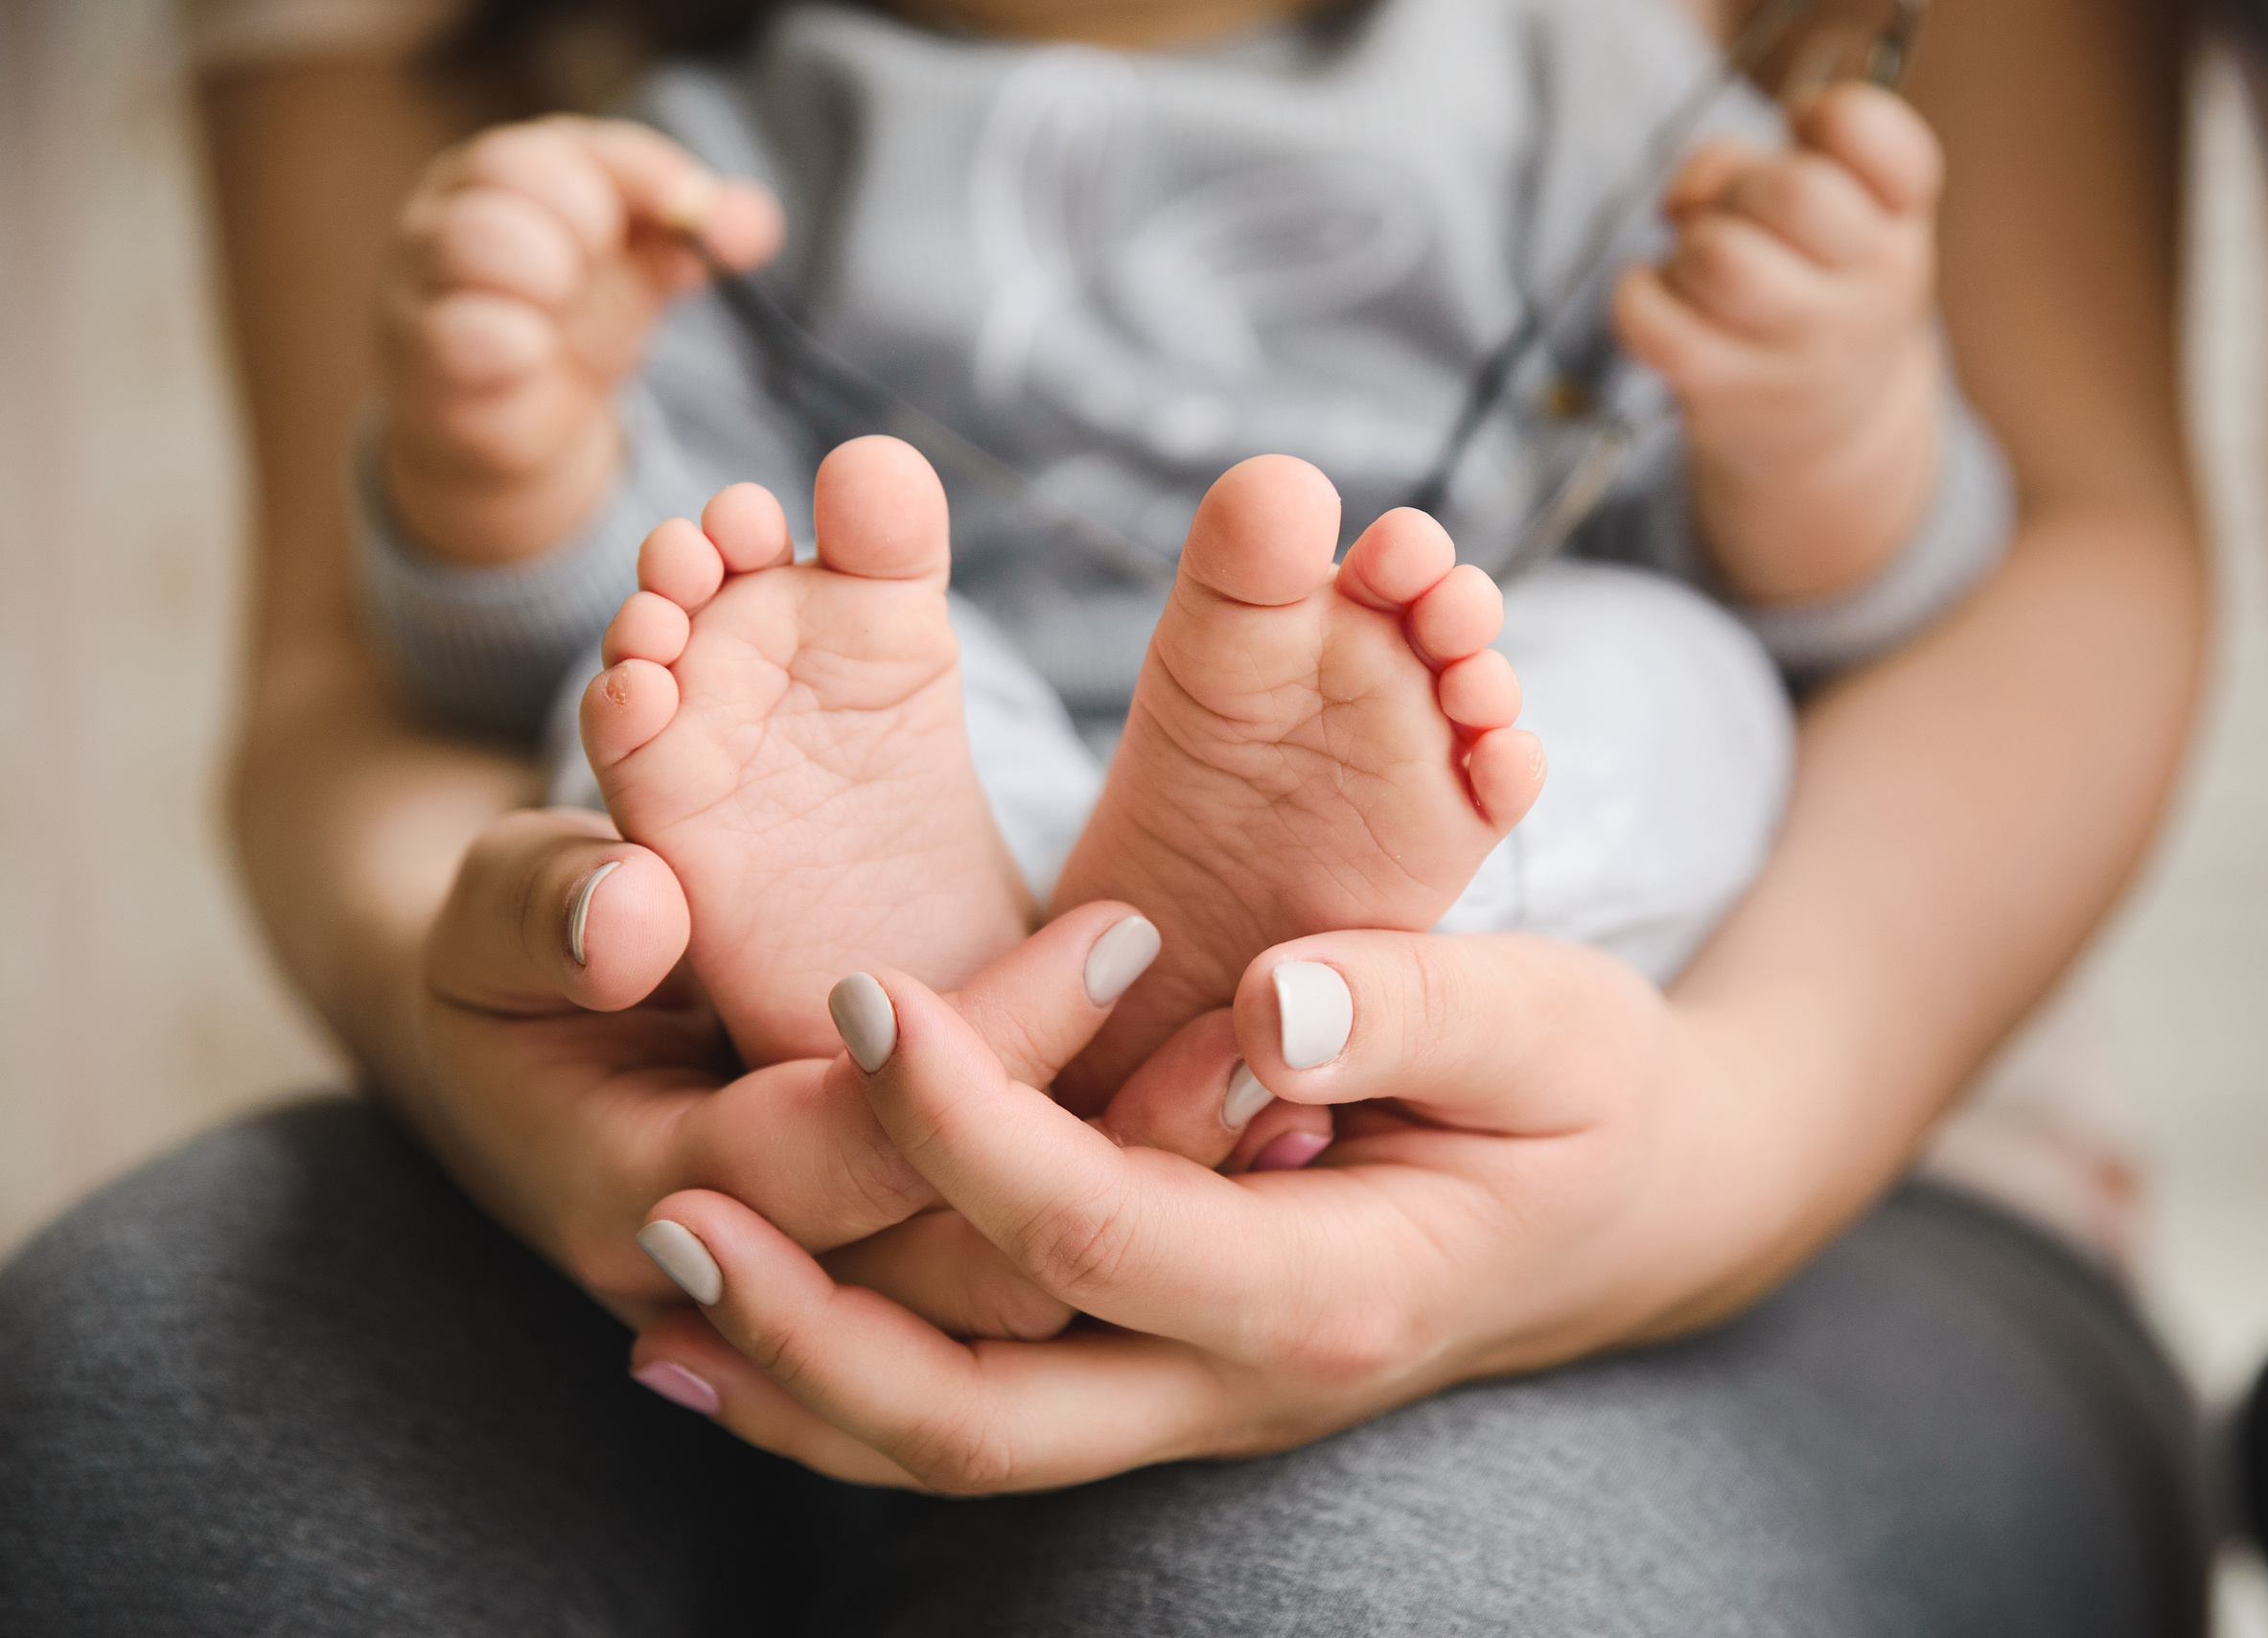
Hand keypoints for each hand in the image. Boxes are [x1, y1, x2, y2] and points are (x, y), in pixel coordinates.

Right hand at [377, 116, 783, 566]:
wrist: (511, 427)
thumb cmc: (570, 324)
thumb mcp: (637, 274)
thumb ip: (691, 243)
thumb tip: (756, 221)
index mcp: (512, 172)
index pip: (572, 144)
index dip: (642, 172)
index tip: (694, 210)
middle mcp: (452, 209)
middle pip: (508, 170)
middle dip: (582, 216)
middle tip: (597, 262)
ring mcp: (423, 280)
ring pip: (471, 238)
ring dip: (542, 269)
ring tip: (560, 301)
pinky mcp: (420, 357)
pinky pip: (453, 332)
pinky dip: (508, 340)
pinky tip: (531, 354)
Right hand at [406, 808, 1316, 1334]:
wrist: (523, 1054)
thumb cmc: (517, 948)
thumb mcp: (497, 905)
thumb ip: (547, 907)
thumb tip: (631, 916)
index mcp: (632, 1189)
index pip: (838, 1148)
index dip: (980, 1057)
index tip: (1123, 932)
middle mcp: (747, 1285)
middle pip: (956, 1268)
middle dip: (1114, 1161)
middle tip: (1268, 1049)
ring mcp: (824, 1294)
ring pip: (1012, 1303)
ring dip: (1151, 1206)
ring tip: (1296, 1102)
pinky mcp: (892, 1266)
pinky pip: (1026, 1278)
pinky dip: (1135, 1219)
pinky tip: (1264, 1137)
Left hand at [623, 930, 1802, 1492]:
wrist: (1625, 1212)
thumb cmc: (1588, 1097)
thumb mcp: (1554, 1024)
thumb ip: (1422, 1006)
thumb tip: (1270, 1007)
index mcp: (1337, 1289)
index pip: (1101, 1232)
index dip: (968, 1125)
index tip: (865, 997)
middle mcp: (1245, 1382)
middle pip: (989, 1413)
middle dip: (815, 1325)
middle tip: (672, 1203)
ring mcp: (1194, 1401)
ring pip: (961, 1447)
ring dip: (801, 1377)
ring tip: (658, 1279)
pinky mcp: (1159, 1377)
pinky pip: (984, 1413)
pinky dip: (847, 1388)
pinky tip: (730, 1332)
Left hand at [1615, 84, 1945, 604]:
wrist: (1831, 430)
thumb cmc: (1813, 284)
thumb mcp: (1826, 212)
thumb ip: (1751, 163)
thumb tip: (1685, 196)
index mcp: (1899, 218)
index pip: (1873, 135)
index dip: (1824, 115)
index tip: (1803, 132)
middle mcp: (1871, 285)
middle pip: (1791, 192)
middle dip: (1739, 186)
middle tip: (1737, 216)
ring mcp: (1804, 348)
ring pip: (1720, 258)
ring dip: (1689, 246)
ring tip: (1698, 265)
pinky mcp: (1731, 392)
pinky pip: (1655, 325)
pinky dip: (1637, 296)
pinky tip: (1658, 297)